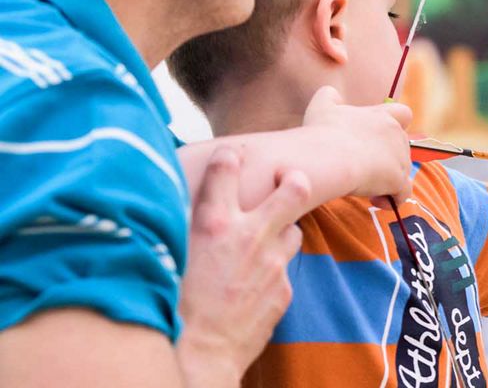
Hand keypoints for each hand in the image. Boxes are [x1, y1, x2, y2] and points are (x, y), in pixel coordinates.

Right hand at [177, 147, 310, 386]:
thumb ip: (183, 229)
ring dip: (284, 232)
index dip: (231, 157)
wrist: (197, 354)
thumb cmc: (171, 305)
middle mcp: (249, 237)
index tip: (233, 155)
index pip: (227, 170)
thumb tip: (176, 211)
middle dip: (295, 180)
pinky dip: (273, 272)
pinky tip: (255, 284)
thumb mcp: (170, 255)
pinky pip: (283, 272)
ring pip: (294, 231)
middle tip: (292, 178)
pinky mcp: (284, 289)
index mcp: (214, 223)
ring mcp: (272, 263)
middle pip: (293, 190)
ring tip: (268, 240)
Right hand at [301, 85, 412, 203]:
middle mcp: (396, 134)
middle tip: (362, 169)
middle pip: (401, 148)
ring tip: (364, 188)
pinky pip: (404, 193)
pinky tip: (377, 201)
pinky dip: (394, 199)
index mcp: (381, 116)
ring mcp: (400, 157)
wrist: (328, 156)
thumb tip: (331, 93)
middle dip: (386, 159)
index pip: (403, 114)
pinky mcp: (398, 179)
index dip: (396, 126)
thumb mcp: (322, 107)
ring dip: (386, 181)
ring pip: (402, 171)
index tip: (379, 138)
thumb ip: (329, 97)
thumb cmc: (323, 132)